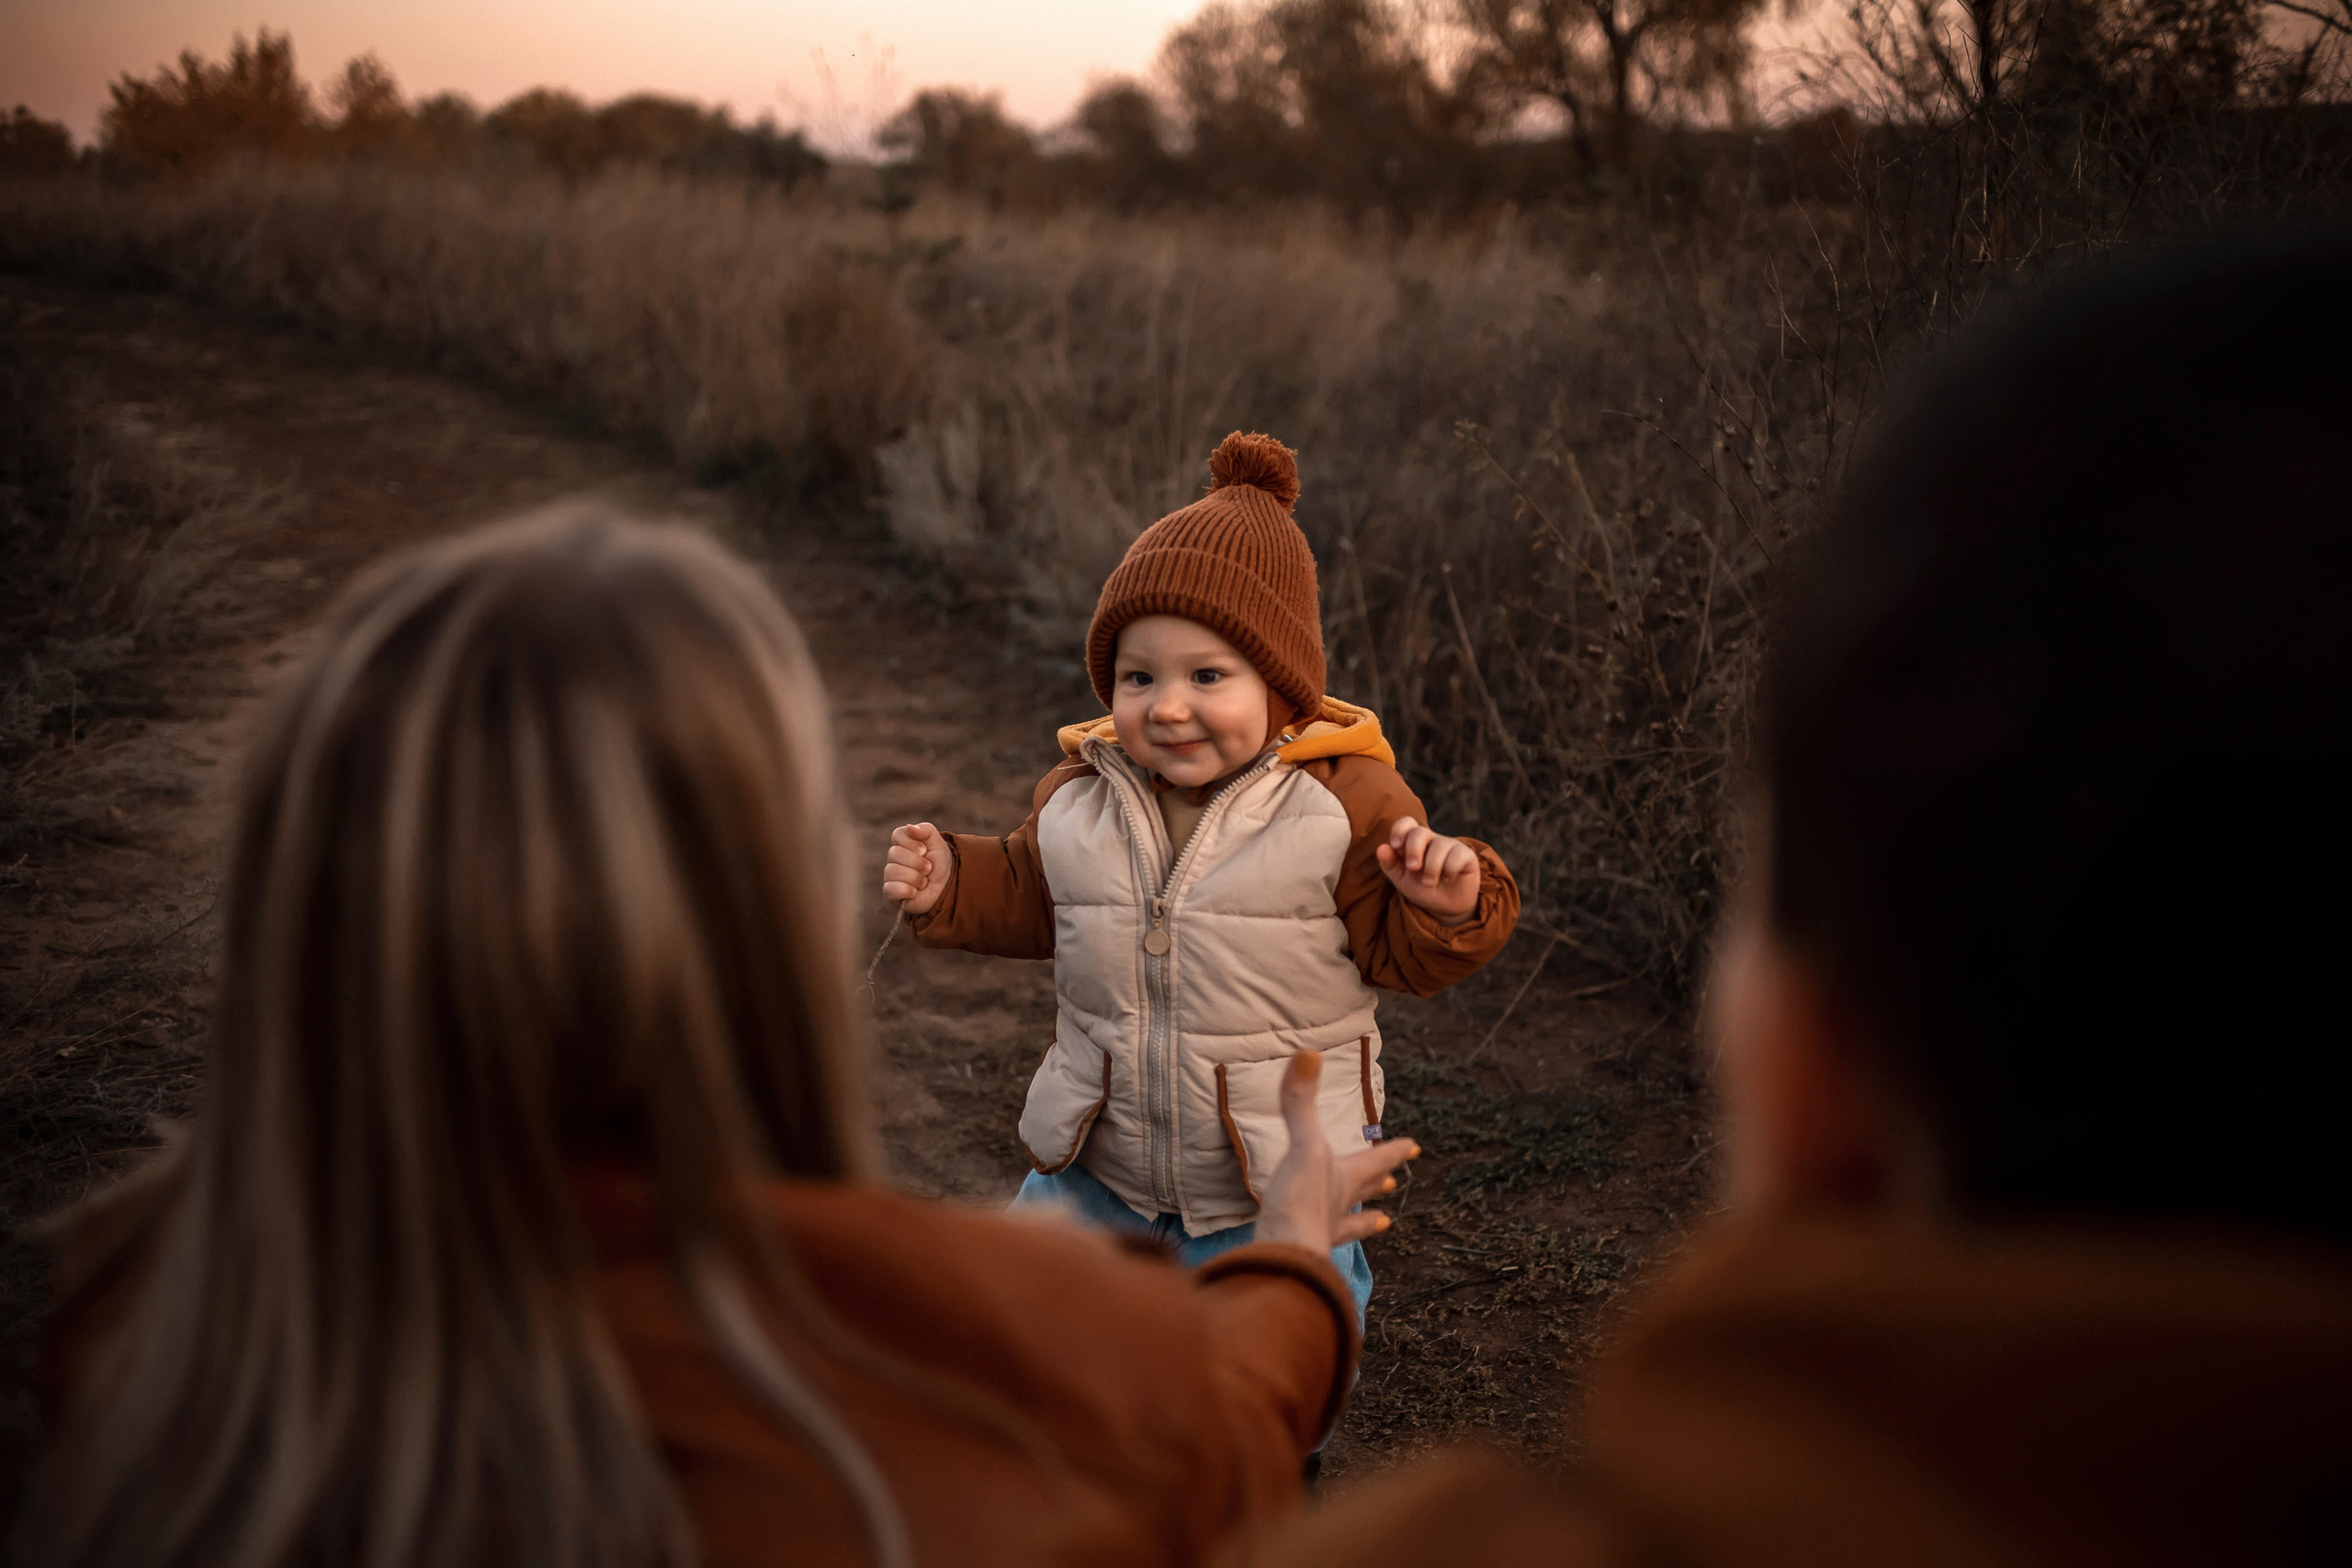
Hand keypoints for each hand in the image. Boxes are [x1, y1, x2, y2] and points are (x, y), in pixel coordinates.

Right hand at [882, 822, 949, 914]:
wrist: (946, 888)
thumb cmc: (939, 864)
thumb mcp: (939, 844)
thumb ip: (927, 830)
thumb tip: (909, 827)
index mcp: (902, 843)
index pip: (897, 835)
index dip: (913, 843)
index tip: (925, 850)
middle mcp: (893, 858)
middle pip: (895, 853)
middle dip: (918, 862)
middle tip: (928, 868)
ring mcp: (890, 875)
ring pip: (893, 871)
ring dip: (916, 878)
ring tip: (924, 882)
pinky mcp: (890, 892)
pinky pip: (890, 889)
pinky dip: (908, 891)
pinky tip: (915, 892)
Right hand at [1253, 1051, 1418, 1254]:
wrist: (1284, 1257)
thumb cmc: (1300, 1200)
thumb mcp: (1303, 1146)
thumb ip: (1301, 1102)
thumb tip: (1308, 1052)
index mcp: (1344, 1177)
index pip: (1376, 1159)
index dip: (1394, 1151)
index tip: (1415, 1147)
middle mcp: (1338, 1204)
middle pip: (1364, 1191)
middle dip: (1378, 1184)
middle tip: (1395, 1184)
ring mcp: (1323, 1231)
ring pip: (1349, 1222)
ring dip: (1363, 1219)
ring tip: (1382, 1222)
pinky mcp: (1303, 1251)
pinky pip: (1322, 1243)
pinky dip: (1329, 1239)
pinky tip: (1328, 1242)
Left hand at [1376, 818, 1480, 925]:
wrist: (1444, 907)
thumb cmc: (1421, 889)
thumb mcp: (1402, 879)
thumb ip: (1390, 864)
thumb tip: (1381, 848)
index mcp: (1413, 842)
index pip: (1407, 823)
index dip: (1400, 829)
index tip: (1395, 846)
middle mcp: (1432, 840)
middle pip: (1420, 832)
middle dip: (1414, 850)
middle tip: (1413, 868)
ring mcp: (1450, 846)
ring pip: (1439, 845)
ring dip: (1431, 868)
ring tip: (1430, 883)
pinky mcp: (1467, 856)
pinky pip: (1457, 856)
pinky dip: (1449, 871)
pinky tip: (1448, 879)